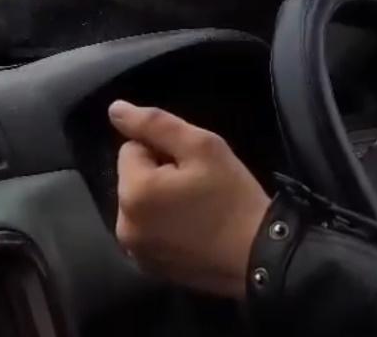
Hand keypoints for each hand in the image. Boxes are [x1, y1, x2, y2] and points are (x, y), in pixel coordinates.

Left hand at [108, 100, 269, 300]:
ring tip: (197, 206)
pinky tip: (193, 229)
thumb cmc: (231, 196)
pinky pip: (148, 229)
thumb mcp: (201, 146)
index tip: (192, 166)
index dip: (163, 150)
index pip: (132, 148)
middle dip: (159, 174)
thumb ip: (154, 124)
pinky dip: (164, 224)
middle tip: (198, 185)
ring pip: (140, 202)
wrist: (262, 256)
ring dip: (160, 198)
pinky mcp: (150, 268)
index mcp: (133, 192)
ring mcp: (136, 251)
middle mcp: (124, 225)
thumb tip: (114, 109)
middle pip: (133, 177)